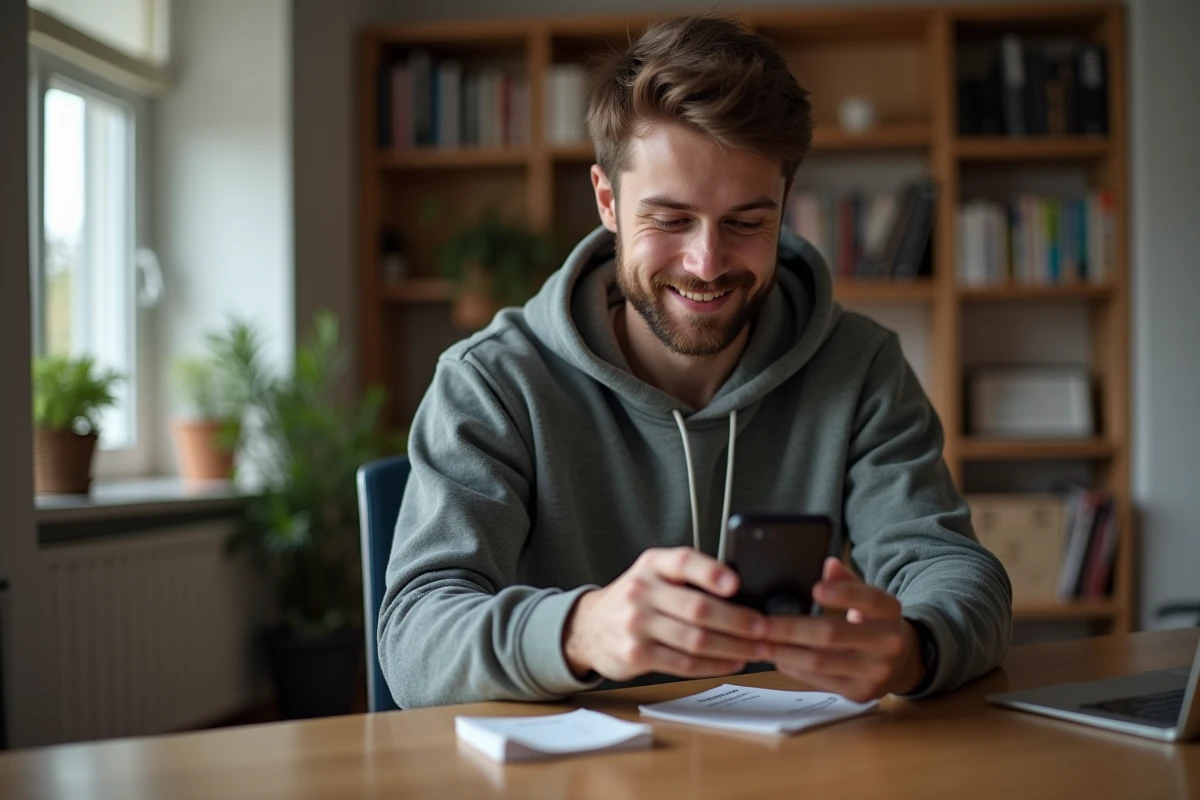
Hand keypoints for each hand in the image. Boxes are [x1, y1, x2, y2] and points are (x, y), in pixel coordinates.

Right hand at [563, 547, 768, 681]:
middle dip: (737, 621)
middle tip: (763, 628)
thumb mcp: (654, 575)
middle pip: (698, 608)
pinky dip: (714, 665)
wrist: (588, 627)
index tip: (737, 583)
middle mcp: (641, 591)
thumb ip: (688, 578)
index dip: (711, 572)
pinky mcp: (636, 654)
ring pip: (695, 640)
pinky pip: (684, 663)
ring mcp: (636, 624)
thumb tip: (744, 593)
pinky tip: (732, 663)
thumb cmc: (637, 599)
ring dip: (733, 647)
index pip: (683, 561)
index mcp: (652, 564)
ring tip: (757, 650)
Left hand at [760, 557, 924, 702]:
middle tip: (762, 623)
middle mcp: (888, 642)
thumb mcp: (869, 598)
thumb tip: (827, 564)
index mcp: (890, 611)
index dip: (842, 594)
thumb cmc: (874, 623)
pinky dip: (793, 668)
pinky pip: (819, 680)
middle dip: (792, 629)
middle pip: (833, 634)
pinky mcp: (859, 692)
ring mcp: (875, 672)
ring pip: (821, 661)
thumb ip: (847, 581)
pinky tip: (776, 657)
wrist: (904, 663)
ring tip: (759, 642)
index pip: (867, 599)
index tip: (814, 589)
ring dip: (785, 651)